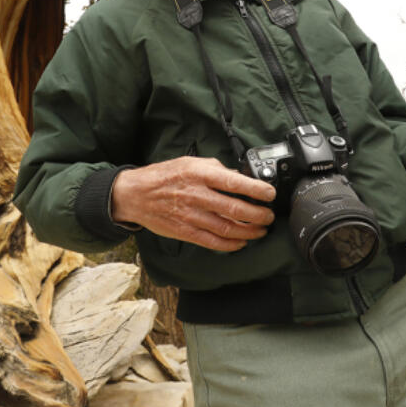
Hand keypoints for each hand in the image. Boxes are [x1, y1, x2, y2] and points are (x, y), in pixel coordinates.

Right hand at [111, 156, 276, 251]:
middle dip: (258, 215)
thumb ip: (214, 168)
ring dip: (249, 232)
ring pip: (228, 228)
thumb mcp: (189, 162)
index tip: (270, 194)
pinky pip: (213, 242)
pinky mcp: (185, 232)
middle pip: (235, 209)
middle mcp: (197, 195)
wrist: (135, 194)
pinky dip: (231, 244)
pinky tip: (241, 242)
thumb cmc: (164, 176)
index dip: (256, 190)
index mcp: (199, 174)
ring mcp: (191, 216)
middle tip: (269, 215)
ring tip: (261, 230)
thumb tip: (237, 176)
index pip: (234, 182)